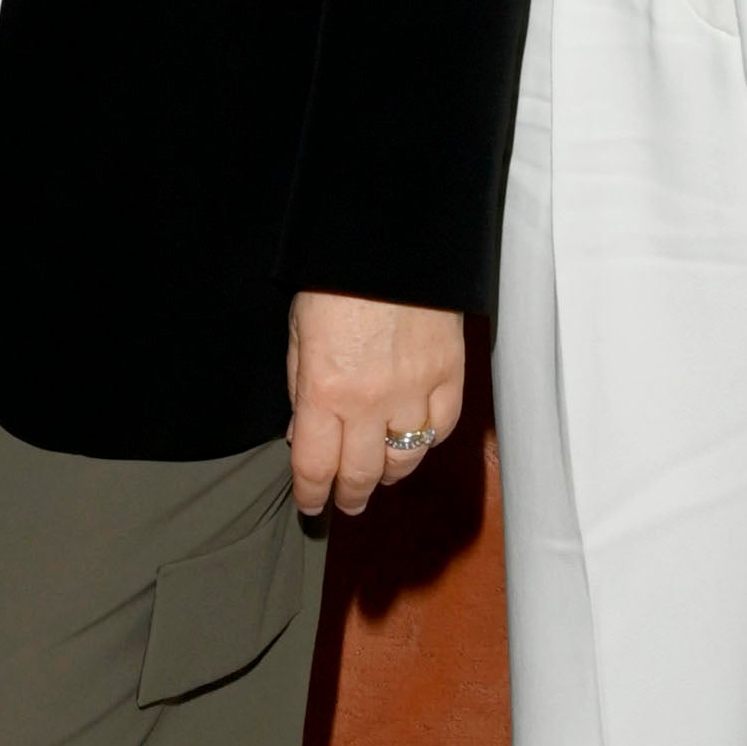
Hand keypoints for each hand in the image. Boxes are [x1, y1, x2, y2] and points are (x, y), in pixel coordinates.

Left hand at [285, 295, 464, 519]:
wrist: (388, 240)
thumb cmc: (334, 280)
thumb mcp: (297, 333)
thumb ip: (298, 388)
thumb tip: (302, 434)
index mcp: (323, 391)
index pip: (315, 467)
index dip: (311, 495)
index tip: (311, 505)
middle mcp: (368, 402)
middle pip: (361, 474)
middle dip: (350, 496)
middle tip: (346, 503)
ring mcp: (413, 390)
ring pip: (405, 459)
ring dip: (389, 474)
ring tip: (380, 476)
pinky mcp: (448, 374)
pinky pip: (442, 427)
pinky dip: (428, 440)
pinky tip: (415, 440)